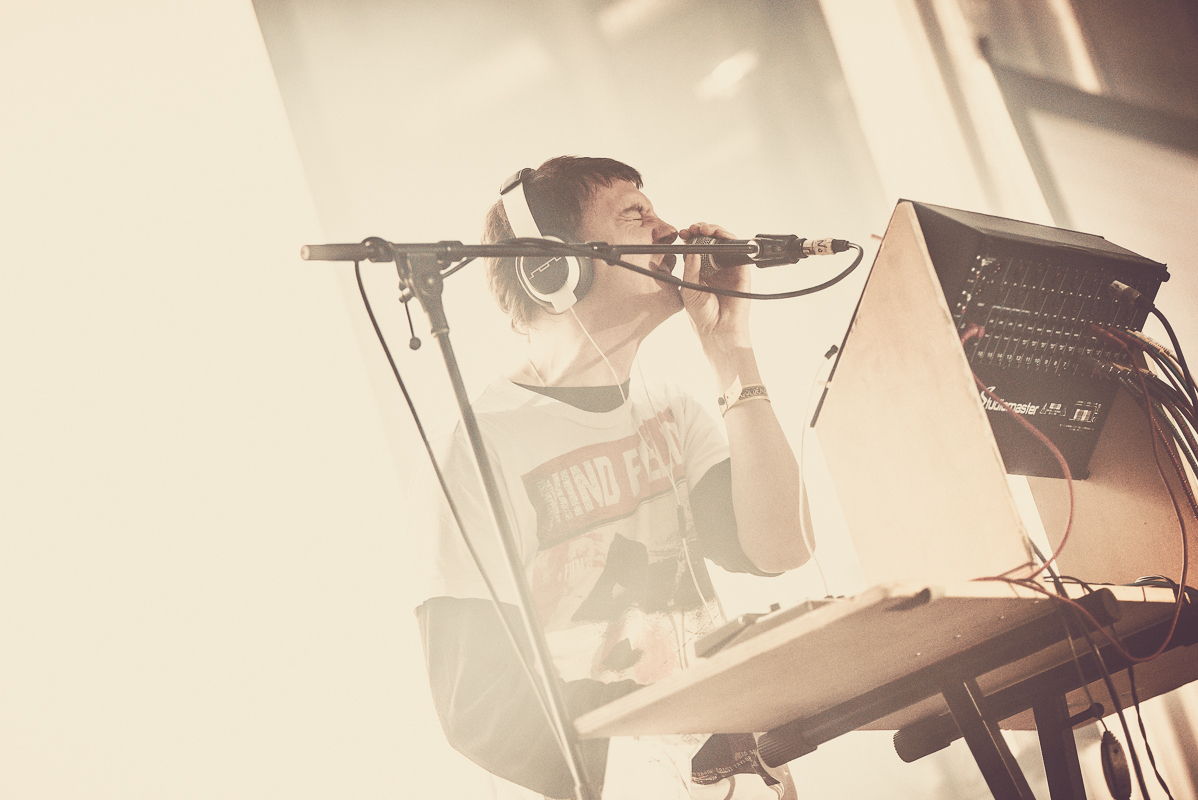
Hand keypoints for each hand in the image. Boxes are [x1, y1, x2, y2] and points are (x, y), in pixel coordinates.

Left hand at [678, 222, 751, 350]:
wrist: (717, 329)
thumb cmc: (701, 314)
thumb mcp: (688, 289)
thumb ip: (690, 269)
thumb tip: (692, 250)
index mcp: (699, 271)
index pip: (695, 248)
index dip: (690, 238)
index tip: (682, 233)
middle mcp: (714, 267)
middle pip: (710, 241)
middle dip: (701, 230)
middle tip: (693, 228)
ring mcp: (728, 267)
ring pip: (723, 241)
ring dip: (714, 230)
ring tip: (704, 229)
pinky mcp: (740, 270)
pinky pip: (736, 249)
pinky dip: (729, 238)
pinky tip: (719, 236)